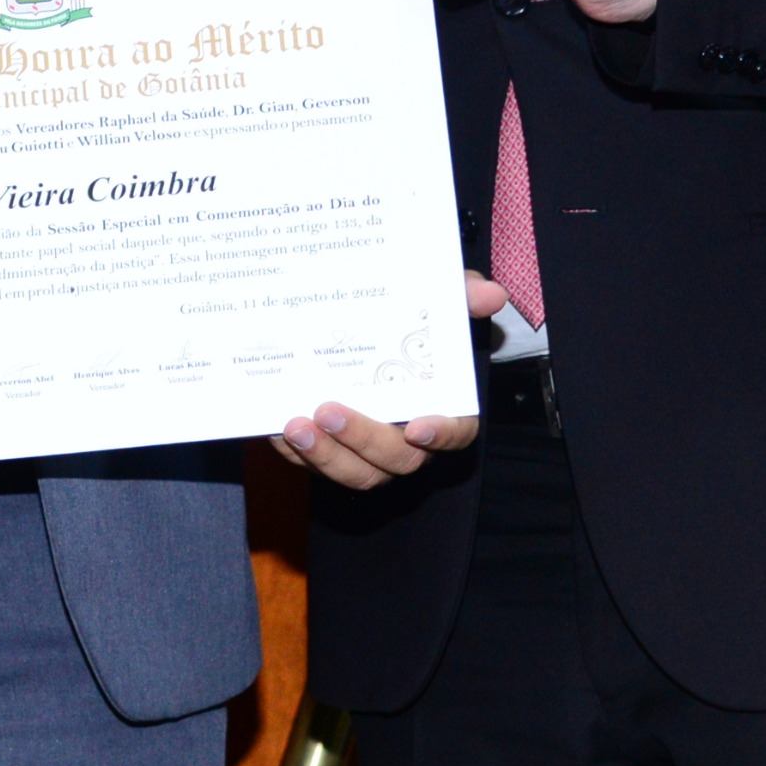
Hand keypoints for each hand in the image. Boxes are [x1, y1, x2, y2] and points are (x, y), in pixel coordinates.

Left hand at [266, 273, 502, 485]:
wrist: (355, 323)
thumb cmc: (409, 320)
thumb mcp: (436, 300)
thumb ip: (462, 296)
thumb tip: (491, 293)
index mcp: (441, 406)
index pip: (457, 433)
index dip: (441, 435)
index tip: (417, 426)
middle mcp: (407, 437)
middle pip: (397, 459)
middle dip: (363, 439)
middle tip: (329, 410)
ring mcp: (368, 450)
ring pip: (356, 473)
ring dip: (325, 456)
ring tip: (296, 426)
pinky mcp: (330, 451)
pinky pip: (314, 465)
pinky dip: (295, 452)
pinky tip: (274, 427)